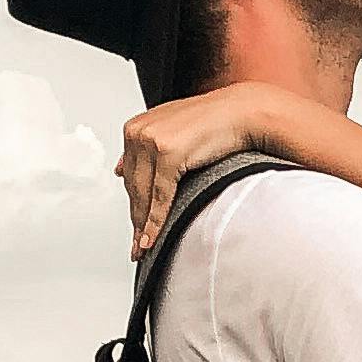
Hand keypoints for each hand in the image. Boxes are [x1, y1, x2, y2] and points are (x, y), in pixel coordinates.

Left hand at [119, 86, 298, 256]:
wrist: (242, 112)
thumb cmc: (213, 121)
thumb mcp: (170, 131)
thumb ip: (145, 147)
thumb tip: (119, 169)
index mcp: (135, 127)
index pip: (128, 175)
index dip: (133, 204)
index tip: (134, 226)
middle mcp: (138, 132)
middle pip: (133, 188)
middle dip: (136, 219)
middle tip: (136, 246)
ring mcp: (152, 142)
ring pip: (143, 196)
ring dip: (142, 226)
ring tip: (143, 249)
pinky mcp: (168, 154)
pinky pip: (159, 197)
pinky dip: (155, 222)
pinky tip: (150, 239)